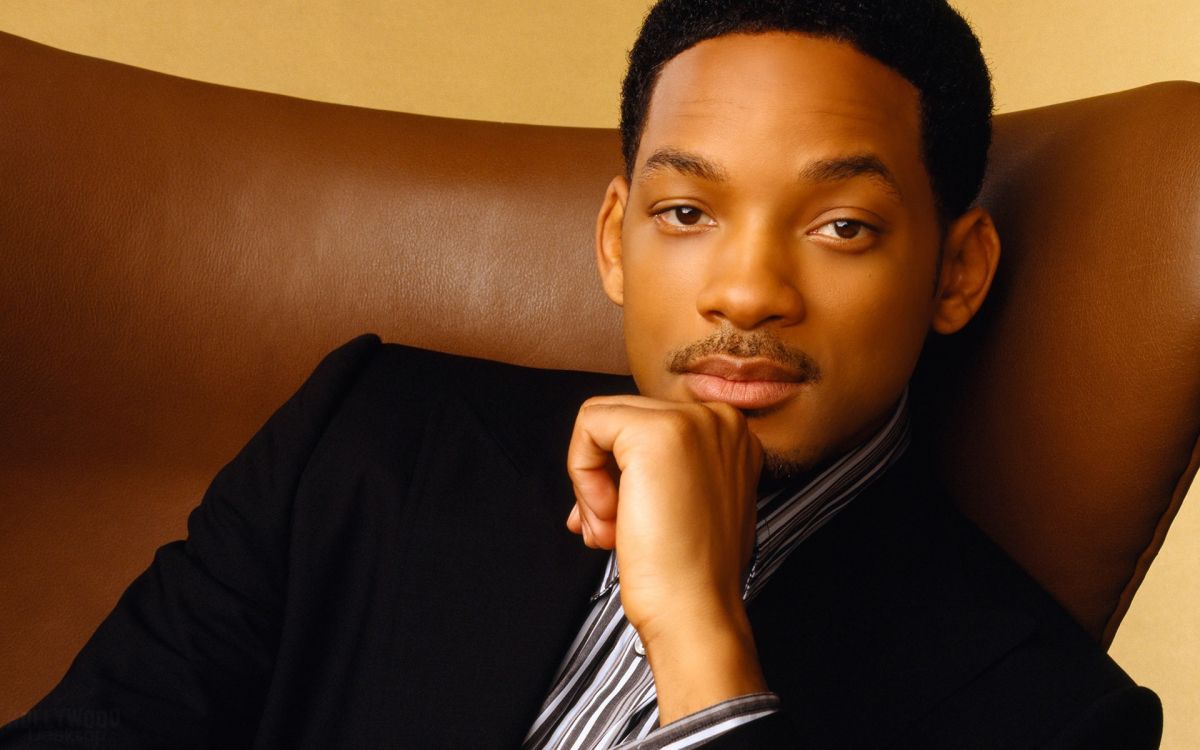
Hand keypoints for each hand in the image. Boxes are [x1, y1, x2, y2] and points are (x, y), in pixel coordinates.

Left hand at [566, 394, 766, 721]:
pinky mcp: (656, 432)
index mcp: (731, 435)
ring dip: (592, 484)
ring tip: (609, 530)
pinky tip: (609, 519)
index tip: (621, 518)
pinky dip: (583, 476)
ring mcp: (691, 421)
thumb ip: (660, 470)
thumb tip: (604, 460)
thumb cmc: (691, 573)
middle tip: (610, 529)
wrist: (695, 611)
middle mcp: (719, 420)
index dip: (621, 474)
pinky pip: (589, 428)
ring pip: (602, 423)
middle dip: (603, 480)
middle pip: (623, 422)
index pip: (648, 427)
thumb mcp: (687, 502)